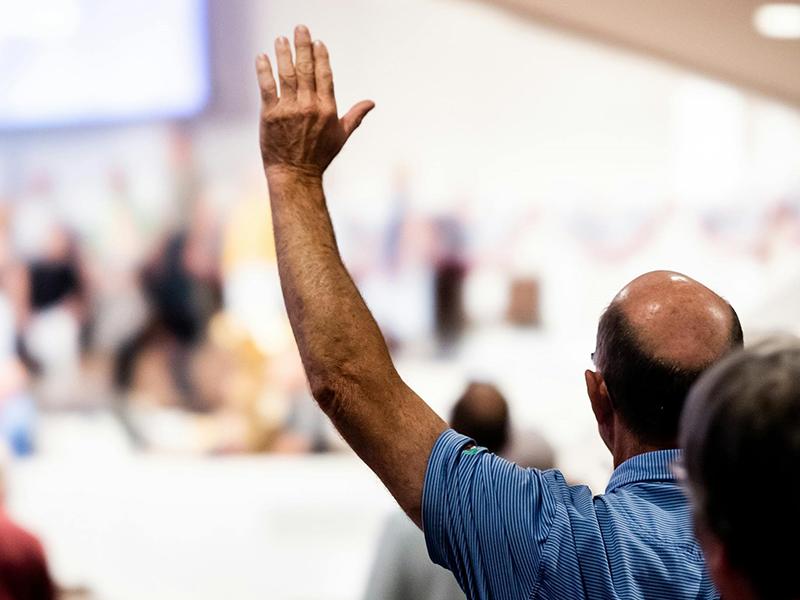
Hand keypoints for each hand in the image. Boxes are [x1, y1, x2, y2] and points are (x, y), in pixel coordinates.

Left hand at [256, 25, 374, 180]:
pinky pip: (267, 87)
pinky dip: (264, 70)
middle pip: (306, 69)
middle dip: (303, 47)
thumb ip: (355, 116)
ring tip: (281, 39)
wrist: (295, 174)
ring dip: (283, 53)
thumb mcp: (341, 136)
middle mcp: (309, 106)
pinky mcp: (270, 115)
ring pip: (286, 74)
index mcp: (327, 109)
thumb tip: (372, 103)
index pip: (325, 75)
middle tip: (300, 28)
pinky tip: (262, 56)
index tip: (317, 42)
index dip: (321, 57)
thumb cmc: (319, 156)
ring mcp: (289, 110)